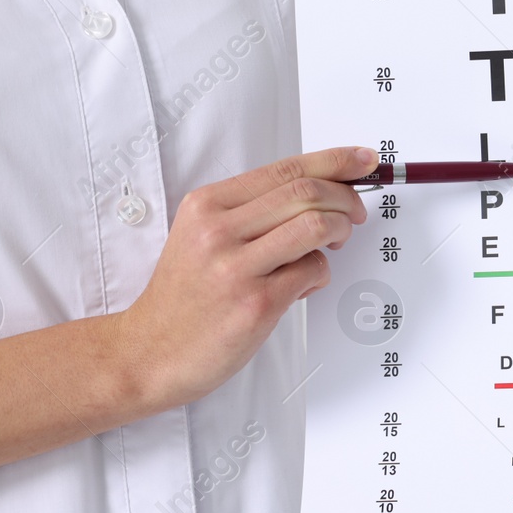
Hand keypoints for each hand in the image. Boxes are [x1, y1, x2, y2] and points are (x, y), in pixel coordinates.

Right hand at [115, 146, 377, 408]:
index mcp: (206, 204)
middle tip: (356, 213)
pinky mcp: (255, 303)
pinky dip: (321, 272)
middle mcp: (218, 230)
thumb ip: (252, 212)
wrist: (149, 352)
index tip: (364, 160)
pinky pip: (312, 271)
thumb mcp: (201, 236)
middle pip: (306, 192)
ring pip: (315, 225)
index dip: (335, 161)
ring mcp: (236, 267)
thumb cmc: (183, 297)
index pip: (285, 169)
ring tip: (333, 244)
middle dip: (346, 198)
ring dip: (339, 231)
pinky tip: (305, 283)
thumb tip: (319, 190)